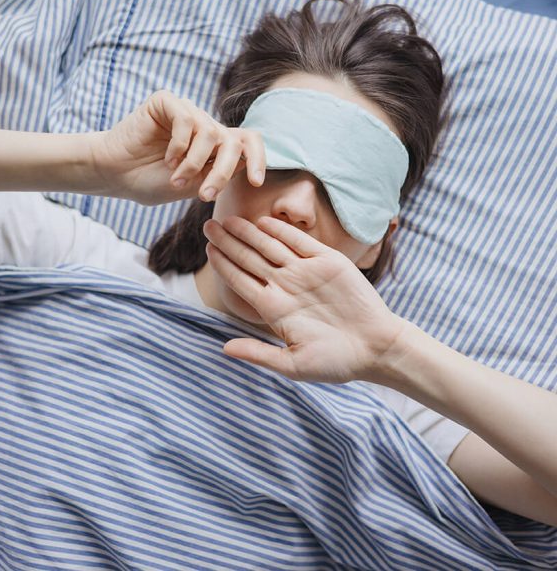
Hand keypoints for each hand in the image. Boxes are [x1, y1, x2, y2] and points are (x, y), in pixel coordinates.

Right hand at [89, 90, 265, 205]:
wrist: (116, 176)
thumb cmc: (153, 182)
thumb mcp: (194, 185)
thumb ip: (220, 173)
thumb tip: (245, 161)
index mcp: (216, 146)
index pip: (248, 143)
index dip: (259, 159)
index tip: (256, 182)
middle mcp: (205, 126)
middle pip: (232, 141)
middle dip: (222, 172)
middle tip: (206, 195)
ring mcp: (187, 112)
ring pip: (210, 133)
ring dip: (194, 163)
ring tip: (175, 178)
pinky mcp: (167, 102)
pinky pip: (186, 119)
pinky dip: (179, 145)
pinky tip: (167, 159)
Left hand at [203, 215, 405, 382]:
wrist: (376, 348)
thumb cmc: (335, 361)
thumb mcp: (293, 364)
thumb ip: (258, 353)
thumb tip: (224, 349)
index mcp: (274, 309)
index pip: (241, 281)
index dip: (224, 265)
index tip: (208, 250)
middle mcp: (286, 287)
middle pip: (250, 259)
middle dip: (228, 243)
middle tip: (209, 226)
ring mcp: (306, 273)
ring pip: (270, 247)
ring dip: (249, 233)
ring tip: (228, 220)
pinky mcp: (328, 262)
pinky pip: (301, 243)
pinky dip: (283, 232)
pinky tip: (264, 222)